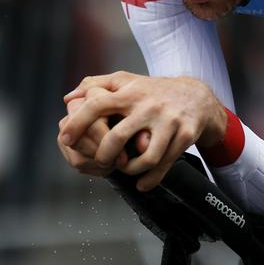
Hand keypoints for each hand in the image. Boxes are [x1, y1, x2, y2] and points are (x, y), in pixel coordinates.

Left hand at [60, 72, 226, 191]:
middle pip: (117, 137)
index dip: (78, 123)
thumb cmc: (153, 90)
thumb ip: (95, 85)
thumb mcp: (126, 80)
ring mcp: (168, 122)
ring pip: (145, 158)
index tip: (65, 139)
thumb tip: (68, 97)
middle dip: (103, 155)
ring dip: (129, 170)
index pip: (98, 105)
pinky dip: (150, 180)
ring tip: (124, 169)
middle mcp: (149, 106)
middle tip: (101, 161)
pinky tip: (141, 184)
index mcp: (130, 93)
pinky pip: (164, 165)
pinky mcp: (185, 136)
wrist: (197, 96)